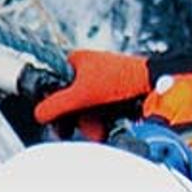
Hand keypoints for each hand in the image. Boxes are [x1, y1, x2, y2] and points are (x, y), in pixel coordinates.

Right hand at [30, 44, 151, 125]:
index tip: (58, 119)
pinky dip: (102, 122)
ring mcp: (101, 84)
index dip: (55, 104)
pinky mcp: (113, 96)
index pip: (54, 85)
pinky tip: (107, 127)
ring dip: (90, 124)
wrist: (153, 85)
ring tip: (99, 130)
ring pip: (85, 110)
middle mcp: (87, 72)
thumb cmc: (122, 80)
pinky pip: (99, 112)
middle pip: (70, 102)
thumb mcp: (82, 94)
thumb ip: (56, 105)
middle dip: (77, 119)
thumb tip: (38, 115)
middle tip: (81, 127)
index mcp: (77, 62)